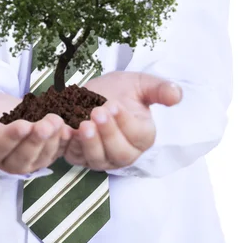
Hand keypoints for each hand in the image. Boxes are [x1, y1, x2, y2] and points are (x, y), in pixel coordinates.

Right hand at [0, 92, 71, 174]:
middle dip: (36, 139)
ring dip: (52, 140)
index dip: (12, 136)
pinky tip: (68, 130)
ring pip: (41, 156)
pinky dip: (63, 142)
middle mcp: (8, 163)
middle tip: (46, 124)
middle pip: (23, 156)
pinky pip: (55, 153)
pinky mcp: (44, 158)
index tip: (24, 124)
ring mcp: (28, 163)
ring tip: (57, 121)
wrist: (5, 111)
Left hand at [63, 72, 182, 169]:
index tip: (114, 105)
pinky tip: (66, 130)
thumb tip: (177, 95)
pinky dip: (70, 145)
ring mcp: (101, 157)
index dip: (126, 123)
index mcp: (143, 136)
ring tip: (83, 124)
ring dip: (90, 143)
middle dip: (108, 133)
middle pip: (120, 153)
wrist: (92, 92)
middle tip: (98, 111)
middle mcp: (124, 152)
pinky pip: (75, 156)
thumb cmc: (120, 89)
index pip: (138, 136)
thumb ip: (159, 89)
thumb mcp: (141, 84)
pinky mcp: (80, 156)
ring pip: (98, 159)